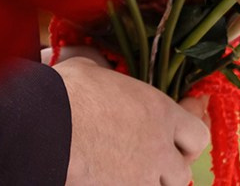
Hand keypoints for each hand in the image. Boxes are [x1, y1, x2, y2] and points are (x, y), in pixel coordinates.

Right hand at [55, 49, 210, 185]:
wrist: (41, 129)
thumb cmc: (65, 94)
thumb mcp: (89, 67)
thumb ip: (104, 70)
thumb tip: (98, 64)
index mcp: (159, 112)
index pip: (198, 133)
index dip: (191, 131)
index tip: (183, 128)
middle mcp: (157, 149)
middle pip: (183, 170)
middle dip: (171, 165)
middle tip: (156, 156)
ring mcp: (140, 178)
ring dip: (151, 180)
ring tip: (132, 169)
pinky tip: (111, 178)